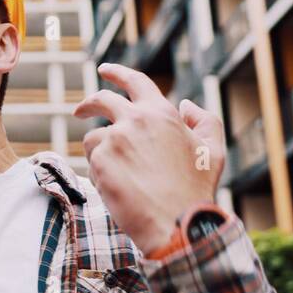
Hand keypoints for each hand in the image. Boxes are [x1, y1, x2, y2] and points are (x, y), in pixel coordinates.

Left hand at [73, 64, 226, 254]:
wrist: (176, 223)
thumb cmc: (196, 190)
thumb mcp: (212, 150)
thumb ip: (204, 121)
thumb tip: (186, 105)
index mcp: (161, 112)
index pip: (134, 81)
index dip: (116, 72)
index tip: (104, 70)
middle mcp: (135, 120)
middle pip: (101, 100)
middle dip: (88, 104)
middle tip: (80, 111)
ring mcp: (114, 139)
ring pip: (94, 139)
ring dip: (100, 154)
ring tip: (120, 178)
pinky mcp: (99, 161)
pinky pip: (91, 163)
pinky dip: (99, 174)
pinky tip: (117, 190)